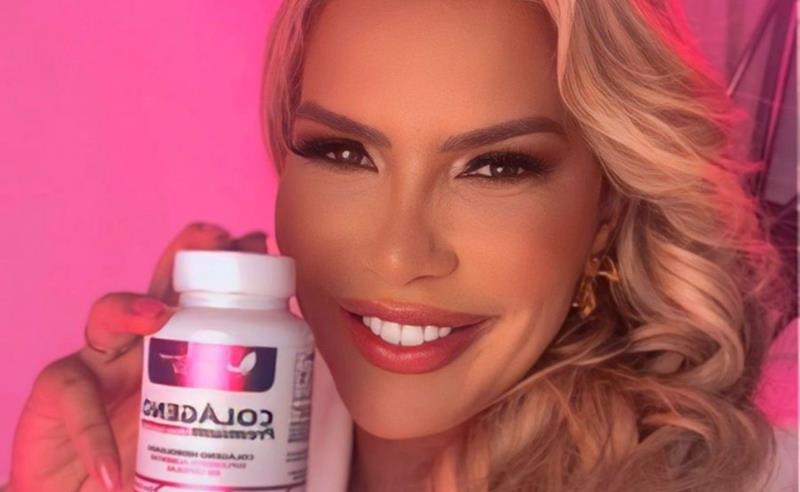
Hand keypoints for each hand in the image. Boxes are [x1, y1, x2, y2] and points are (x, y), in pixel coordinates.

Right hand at [8, 223, 268, 491]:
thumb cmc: (150, 463)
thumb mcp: (197, 435)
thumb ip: (229, 416)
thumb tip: (295, 418)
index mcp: (178, 348)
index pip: (203, 296)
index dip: (231, 268)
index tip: (263, 244)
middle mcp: (139, 345)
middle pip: (159, 284)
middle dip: (184, 252)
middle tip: (215, 234)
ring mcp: (96, 365)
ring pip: (105, 316)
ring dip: (130, 307)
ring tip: (156, 315)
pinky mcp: (55, 395)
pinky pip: (73, 397)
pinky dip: (95, 434)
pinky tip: (112, 468)